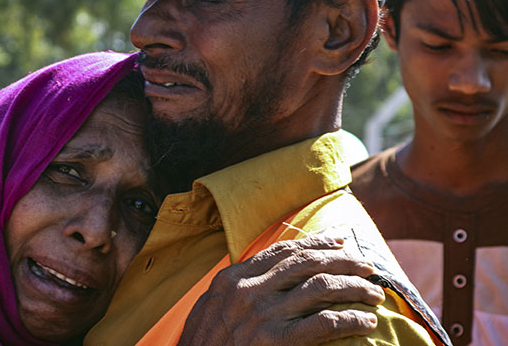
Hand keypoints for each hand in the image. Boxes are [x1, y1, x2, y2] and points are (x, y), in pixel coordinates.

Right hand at [177, 234, 383, 345]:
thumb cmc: (203, 344)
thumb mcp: (210, 306)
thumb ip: (236, 287)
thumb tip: (264, 274)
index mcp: (233, 278)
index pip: (283, 251)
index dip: (316, 243)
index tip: (339, 241)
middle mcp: (249, 290)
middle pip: (307, 263)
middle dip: (343, 259)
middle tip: (367, 264)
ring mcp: (263, 315)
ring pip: (321, 287)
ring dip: (354, 287)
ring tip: (374, 292)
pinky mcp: (277, 342)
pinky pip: (324, 324)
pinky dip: (350, 319)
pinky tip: (365, 321)